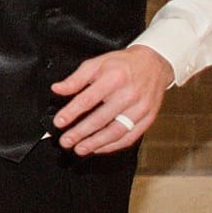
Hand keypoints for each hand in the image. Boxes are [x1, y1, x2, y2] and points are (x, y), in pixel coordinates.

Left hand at [52, 45, 171, 154]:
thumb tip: (57, 89)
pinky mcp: (148, 118)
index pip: (88, 99)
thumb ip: (76, 79)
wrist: (154, 63)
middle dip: (81, 133)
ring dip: (96, 143)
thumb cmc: (122, 64)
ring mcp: (141, 108)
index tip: (59, 122)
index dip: (72, 112)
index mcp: (114, 78)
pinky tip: (99, 148)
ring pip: (116, 131)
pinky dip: (113, 145)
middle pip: (102, 118)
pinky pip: (130, 136)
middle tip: (66, 141)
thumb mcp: (96, 64)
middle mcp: (129, 94)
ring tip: (80, 149)